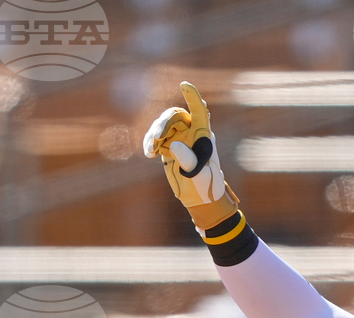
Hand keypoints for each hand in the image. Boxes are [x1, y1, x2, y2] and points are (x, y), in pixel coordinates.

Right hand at [143, 81, 239, 229]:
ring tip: (151, 151)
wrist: (198, 196)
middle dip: (162, 124)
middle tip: (155, 138)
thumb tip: (173, 143)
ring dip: (153, 135)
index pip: (199, 110)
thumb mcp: (197, 173)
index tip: (184, 85)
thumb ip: (187, 158)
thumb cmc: (205, 184)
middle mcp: (191, 132)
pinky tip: (148, 153)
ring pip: (162, 125)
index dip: (192, 97)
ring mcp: (178, 138)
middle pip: (173, 116)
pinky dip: (149, 143)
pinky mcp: (167, 146)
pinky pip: (155, 138)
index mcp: (204, 133)